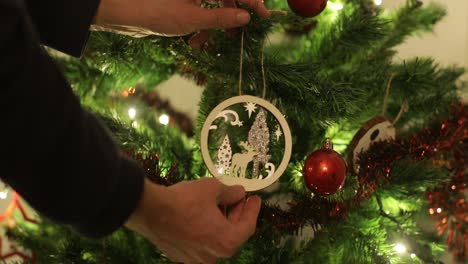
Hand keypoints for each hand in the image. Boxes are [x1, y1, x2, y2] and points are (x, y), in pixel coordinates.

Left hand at [93, 0, 270, 36]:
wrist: (126, 14)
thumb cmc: (157, 13)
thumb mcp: (193, 19)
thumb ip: (221, 18)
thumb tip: (245, 18)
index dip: (253, 1)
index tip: (264, 16)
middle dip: (236, 13)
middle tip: (244, 32)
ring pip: (217, 4)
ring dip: (218, 23)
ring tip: (216, 40)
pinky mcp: (186, 2)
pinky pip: (203, 10)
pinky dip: (204, 25)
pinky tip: (198, 40)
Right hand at [125, 178, 261, 262]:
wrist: (150, 210)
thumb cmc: (183, 200)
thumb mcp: (212, 189)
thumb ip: (230, 193)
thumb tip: (239, 193)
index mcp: (225, 241)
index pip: (248, 227)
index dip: (253, 210)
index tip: (254, 199)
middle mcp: (212, 256)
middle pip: (232, 235)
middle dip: (237, 215)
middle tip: (239, 199)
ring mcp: (195, 259)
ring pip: (216, 239)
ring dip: (221, 223)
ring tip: (220, 204)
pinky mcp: (181, 256)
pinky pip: (200, 243)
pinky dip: (206, 230)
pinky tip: (202, 215)